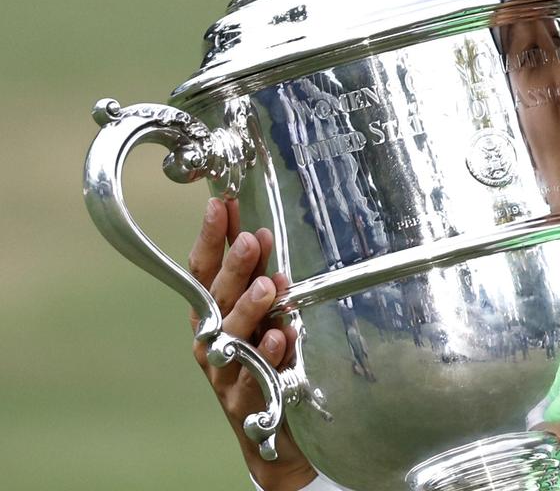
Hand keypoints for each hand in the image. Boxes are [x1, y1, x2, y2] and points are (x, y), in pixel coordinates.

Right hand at [188, 198, 317, 490]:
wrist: (276, 432)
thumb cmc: (267, 361)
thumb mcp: (262, 314)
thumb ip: (259, 276)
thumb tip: (260, 230)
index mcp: (212, 313)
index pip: (204, 269)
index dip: (211, 237)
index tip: (221, 203)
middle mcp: (211, 339)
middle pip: (217, 297)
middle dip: (233, 266)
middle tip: (252, 239)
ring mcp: (226, 372)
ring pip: (231, 336)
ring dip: (249, 308)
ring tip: (267, 284)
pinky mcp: (248, 402)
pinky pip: (256, 376)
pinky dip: (268, 355)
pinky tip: (280, 337)